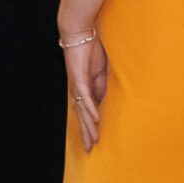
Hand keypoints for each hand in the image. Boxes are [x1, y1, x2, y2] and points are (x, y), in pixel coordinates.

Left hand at [65, 34, 109, 150]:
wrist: (80, 33)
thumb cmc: (90, 50)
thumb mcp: (101, 72)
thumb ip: (102, 87)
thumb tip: (106, 101)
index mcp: (84, 90)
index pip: (86, 114)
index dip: (89, 128)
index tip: (93, 142)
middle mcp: (78, 90)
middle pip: (82, 116)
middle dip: (86, 133)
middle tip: (90, 150)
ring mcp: (77, 84)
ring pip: (83, 110)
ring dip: (89, 126)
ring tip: (94, 140)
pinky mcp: (78, 77)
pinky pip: (85, 95)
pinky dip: (90, 108)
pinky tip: (95, 119)